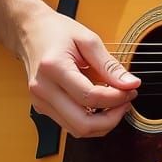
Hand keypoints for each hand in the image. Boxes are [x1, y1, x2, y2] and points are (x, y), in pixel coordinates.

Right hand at [16, 6, 140, 138]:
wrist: (30, 32)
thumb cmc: (58, 32)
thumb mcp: (88, 40)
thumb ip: (109, 65)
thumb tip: (131, 84)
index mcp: (53, 68)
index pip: (89, 97)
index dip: (116, 98)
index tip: (131, 89)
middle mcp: (43, 90)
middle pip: (82, 123)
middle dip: (111, 118)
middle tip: (126, 102)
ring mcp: (40, 102)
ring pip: (76, 130)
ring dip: (102, 123)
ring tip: (117, 104)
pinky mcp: (42, 108)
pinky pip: (70, 124)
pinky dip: (90, 120)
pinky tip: (101, 106)